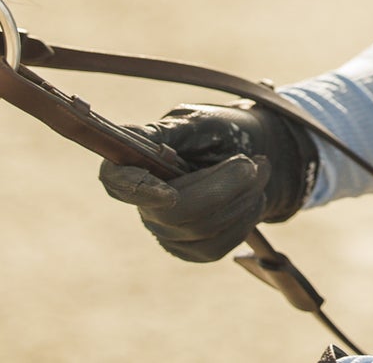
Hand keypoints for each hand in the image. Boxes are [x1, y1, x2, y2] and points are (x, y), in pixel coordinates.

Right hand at [98, 101, 319, 262]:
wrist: (257, 153)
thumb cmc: (222, 132)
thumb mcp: (198, 122)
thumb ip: (167, 134)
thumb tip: (132, 140)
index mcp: (139, 163)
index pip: (115, 181)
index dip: (136, 189)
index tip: (170, 193)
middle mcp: (146, 202)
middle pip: (173, 214)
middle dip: (222, 187)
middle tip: (251, 162)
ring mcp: (167, 231)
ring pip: (202, 229)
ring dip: (241, 197)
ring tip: (258, 170)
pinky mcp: (193, 250)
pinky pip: (219, 244)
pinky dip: (246, 217)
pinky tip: (252, 197)